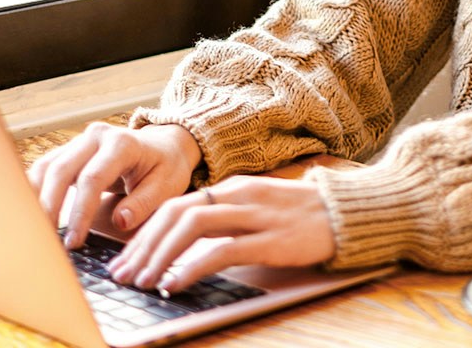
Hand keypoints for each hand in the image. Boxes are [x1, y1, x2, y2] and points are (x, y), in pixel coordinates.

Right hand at [26, 121, 201, 248]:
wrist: (165, 145)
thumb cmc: (167, 166)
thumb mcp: (167, 185)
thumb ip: (144, 203)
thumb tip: (120, 221)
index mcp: (122, 144)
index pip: (92, 179)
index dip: (80, 212)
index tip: (74, 241)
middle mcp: (97, 137)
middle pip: (61, 170)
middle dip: (50, 207)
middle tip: (46, 241)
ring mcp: (81, 141)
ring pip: (47, 167)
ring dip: (37, 199)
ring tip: (35, 231)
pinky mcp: (71, 151)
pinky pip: (46, 168)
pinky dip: (36, 190)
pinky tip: (32, 214)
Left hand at [107, 177, 336, 291]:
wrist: (350, 213)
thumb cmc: (303, 217)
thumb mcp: (259, 210)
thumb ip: (227, 220)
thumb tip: (184, 247)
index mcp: (233, 188)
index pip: (175, 205)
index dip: (145, 233)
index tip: (126, 259)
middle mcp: (239, 196)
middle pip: (175, 213)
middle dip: (142, 246)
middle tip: (122, 275)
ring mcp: (255, 215)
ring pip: (191, 227)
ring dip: (159, 256)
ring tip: (142, 282)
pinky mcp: (271, 238)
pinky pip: (222, 250)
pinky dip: (192, 266)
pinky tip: (175, 283)